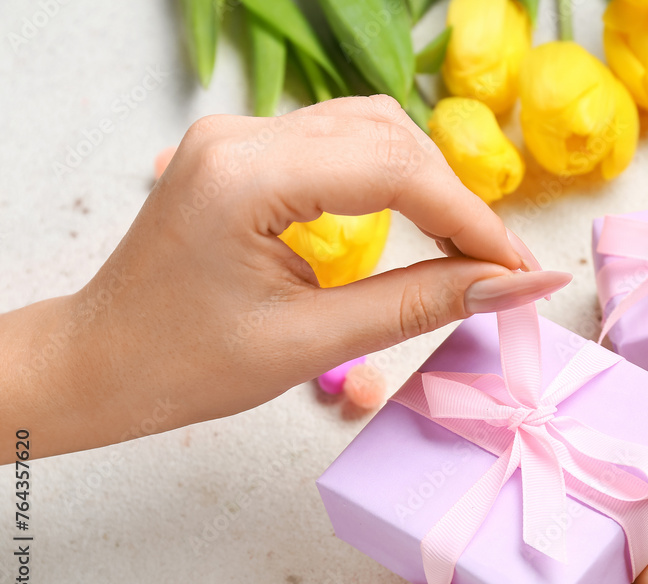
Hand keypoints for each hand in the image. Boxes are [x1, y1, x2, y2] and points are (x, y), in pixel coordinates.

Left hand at [0, 95, 570, 460]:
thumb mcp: (311, 344)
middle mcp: (240, 135)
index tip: (520, 268)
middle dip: (456, 201)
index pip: (392, 170)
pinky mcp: (246, 150)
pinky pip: (340, 144)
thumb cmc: (186, 365)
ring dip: (429, 184)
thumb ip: (418, 304)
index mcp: (244, 176)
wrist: (103, 362)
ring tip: (466, 249)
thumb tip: (511, 286)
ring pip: (371, 130)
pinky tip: (416, 222)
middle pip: (388, 136)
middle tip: (500, 267)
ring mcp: (240, 135)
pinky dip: (392, 180)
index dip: (471, 218)